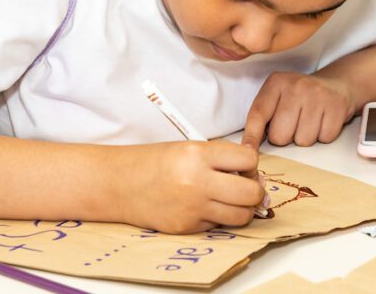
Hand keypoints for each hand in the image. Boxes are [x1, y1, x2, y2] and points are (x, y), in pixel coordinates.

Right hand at [118, 141, 263, 233]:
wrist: (120, 183)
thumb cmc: (154, 162)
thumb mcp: (188, 148)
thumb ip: (220, 159)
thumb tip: (253, 175)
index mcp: (198, 154)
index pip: (248, 159)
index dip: (251, 163)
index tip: (244, 165)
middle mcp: (197, 182)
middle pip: (251, 192)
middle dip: (255, 190)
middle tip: (247, 186)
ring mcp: (192, 208)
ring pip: (241, 215)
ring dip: (242, 208)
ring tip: (231, 199)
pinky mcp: (187, 227)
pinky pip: (219, 225)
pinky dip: (218, 217)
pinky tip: (205, 206)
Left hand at [241, 71, 354, 148]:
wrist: (336, 84)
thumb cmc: (301, 97)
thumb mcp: (278, 97)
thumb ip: (263, 117)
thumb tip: (248, 148)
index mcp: (276, 82)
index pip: (258, 114)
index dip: (251, 137)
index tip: (248, 153)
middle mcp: (296, 86)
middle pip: (280, 136)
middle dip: (285, 137)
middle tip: (294, 124)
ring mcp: (318, 95)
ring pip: (303, 141)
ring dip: (305, 137)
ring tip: (310, 121)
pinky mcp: (337, 105)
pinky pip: (324, 138)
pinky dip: (324, 135)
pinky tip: (323, 120)